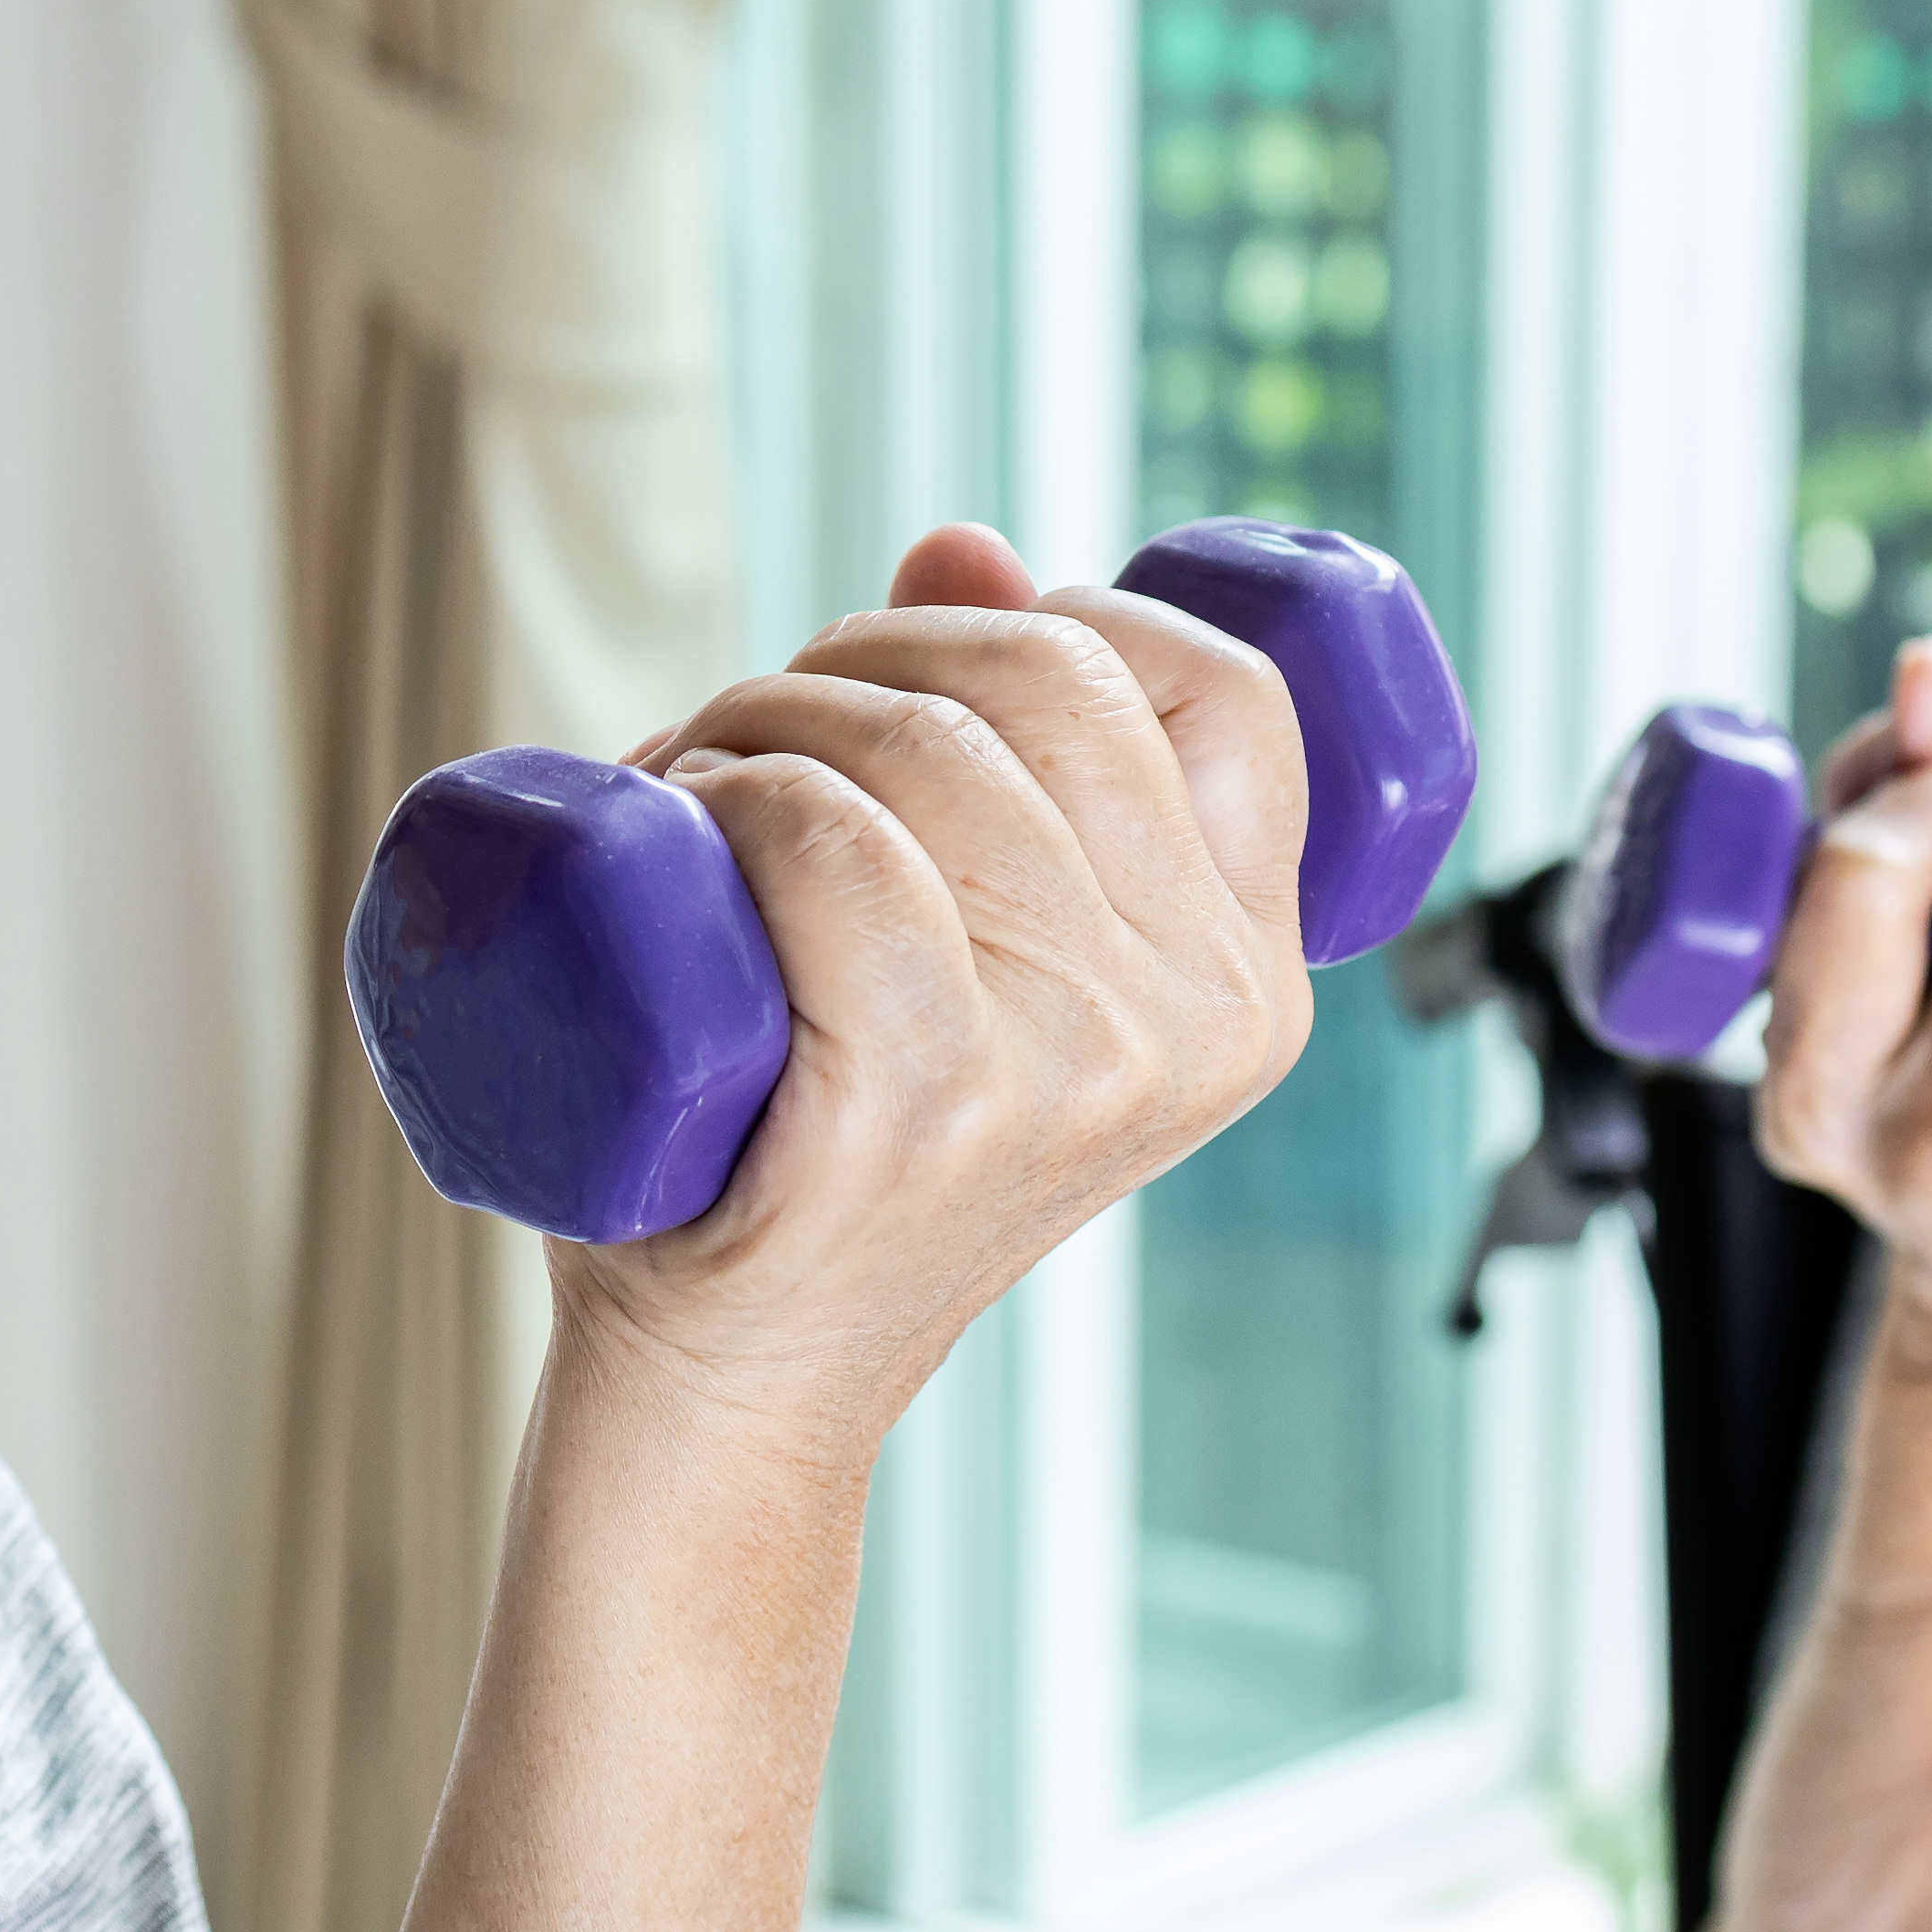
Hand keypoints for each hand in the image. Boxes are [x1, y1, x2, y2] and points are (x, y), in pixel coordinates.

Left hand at [550, 522, 1313, 1463]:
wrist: (736, 1383)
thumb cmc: (833, 1139)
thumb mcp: (974, 946)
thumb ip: (1002, 750)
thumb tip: (962, 548)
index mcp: (1252, 983)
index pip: (1224, 690)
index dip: (1063, 619)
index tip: (932, 664)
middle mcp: (1190, 1026)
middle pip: (1045, 686)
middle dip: (861, 651)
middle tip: (746, 731)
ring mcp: (1060, 1076)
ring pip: (918, 753)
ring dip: (758, 713)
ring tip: (686, 785)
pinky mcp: (915, 1116)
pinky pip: (831, 851)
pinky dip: (733, 794)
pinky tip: (679, 820)